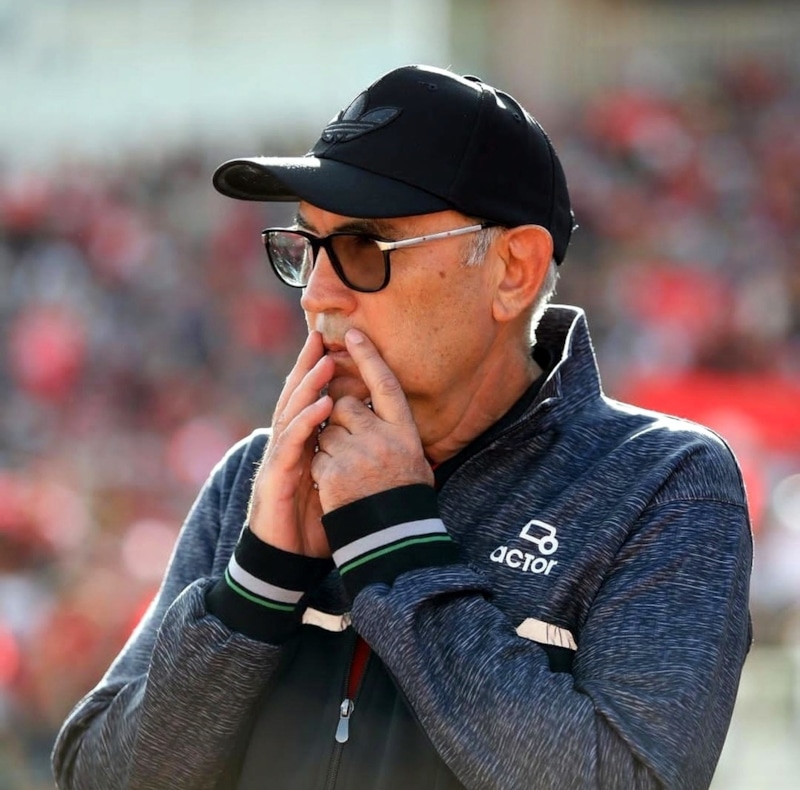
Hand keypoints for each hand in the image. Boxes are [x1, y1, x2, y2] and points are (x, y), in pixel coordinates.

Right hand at [247, 331, 333, 556]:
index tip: (332, 345)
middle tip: (320, 336)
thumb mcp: (332, 485)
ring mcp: (278, 460)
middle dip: (307, 366)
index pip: (308, 400)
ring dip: (308, 386)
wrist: (284, 561)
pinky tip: (322, 406)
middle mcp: (286, 445)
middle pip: (295, 398)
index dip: (316, 373)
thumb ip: (342, 460)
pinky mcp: (275, 478)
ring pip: (291, 414)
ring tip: (324, 361)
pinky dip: (306, 423)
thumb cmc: (309, 523)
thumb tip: (371, 445)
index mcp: (301, 444)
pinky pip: (292, 445)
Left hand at [311, 329, 433, 512]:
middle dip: (339, 419)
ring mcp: (357, 456)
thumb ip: (395, 434)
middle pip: (346, 406)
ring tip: (348, 474)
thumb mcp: (414, 463)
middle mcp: (383, 440)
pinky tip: (335, 488)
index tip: (353, 333)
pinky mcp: (333, 474)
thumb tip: (384, 407)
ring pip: (326, 431)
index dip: (369, 357)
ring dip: (329, 447)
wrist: (391, 543)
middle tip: (351, 445)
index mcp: (405, 433)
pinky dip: (320, 470)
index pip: (386, 385)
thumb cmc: (404, 501)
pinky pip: (316, 456)